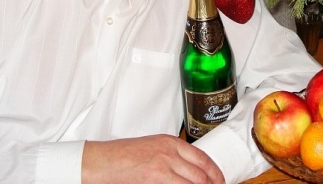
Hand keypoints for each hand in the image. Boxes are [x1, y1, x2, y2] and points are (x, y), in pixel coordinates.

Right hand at [82, 135, 224, 183]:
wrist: (101, 162)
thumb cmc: (123, 156)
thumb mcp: (153, 148)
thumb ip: (173, 156)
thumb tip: (191, 171)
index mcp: (170, 143)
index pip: (203, 159)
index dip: (216, 173)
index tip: (221, 181)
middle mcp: (169, 154)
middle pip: (201, 175)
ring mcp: (162, 169)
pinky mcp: (154, 181)